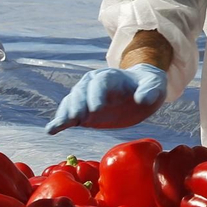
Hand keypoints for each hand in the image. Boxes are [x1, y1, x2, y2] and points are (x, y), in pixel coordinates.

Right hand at [45, 63, 167, 134]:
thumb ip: (149, 91)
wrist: (141, 91)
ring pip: (72, 102)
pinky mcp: (84, 112)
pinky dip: (60, 122)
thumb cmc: (148, 85)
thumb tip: (142, 100)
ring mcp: (87, 98)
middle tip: (77, 117)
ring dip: (66, 113)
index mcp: (111, 77)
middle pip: (81, 91)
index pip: (99, 82)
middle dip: (78, 103)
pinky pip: (69, 115)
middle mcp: (94, 85)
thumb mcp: (155, 86)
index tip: (97, 109)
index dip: (96, 94)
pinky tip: (51, 130)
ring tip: (61, 124)